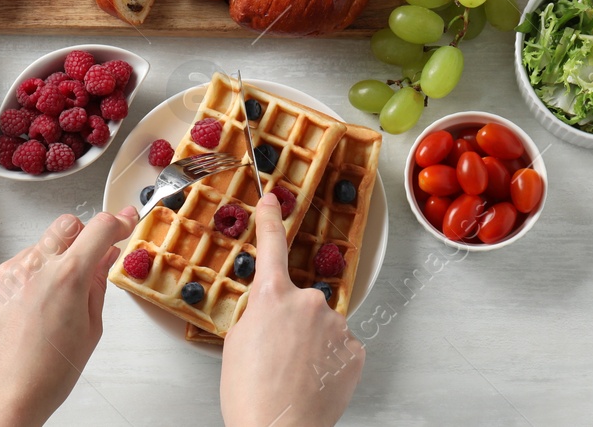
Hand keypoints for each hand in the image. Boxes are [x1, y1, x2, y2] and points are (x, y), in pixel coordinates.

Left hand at [0, 207, 135, 426]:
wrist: (3, 396)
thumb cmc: (47, 374)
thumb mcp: (89, 330)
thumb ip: (97, 285)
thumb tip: (105, 257)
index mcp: (67, 277)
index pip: (99, 229)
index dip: (117, 222)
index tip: (124, 221)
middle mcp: (34, 266)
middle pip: (66, 225)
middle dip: (82, 236)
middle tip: (87, 262)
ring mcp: (7, 272)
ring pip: (39, 247)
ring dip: (51, 262)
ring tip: (52, 304)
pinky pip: (15, 267)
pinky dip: (27, 280)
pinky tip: (28, 312)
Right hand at [219, 196, 363, 426]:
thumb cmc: (249, 393)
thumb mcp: (237, 341)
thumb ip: (258, 313)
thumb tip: (272, 311)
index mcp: (273, 295)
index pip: (271, 245)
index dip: (271, 219)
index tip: (273, 199)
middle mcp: (308, 302)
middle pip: (299, 301)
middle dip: (291, 321)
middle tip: (275, 355)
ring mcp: (336, 326)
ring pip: (322, 326)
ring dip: (311, 342)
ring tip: (294, 374)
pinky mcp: (354, 351)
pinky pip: (339, 346)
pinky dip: (329, 360)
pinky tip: (314, 380)